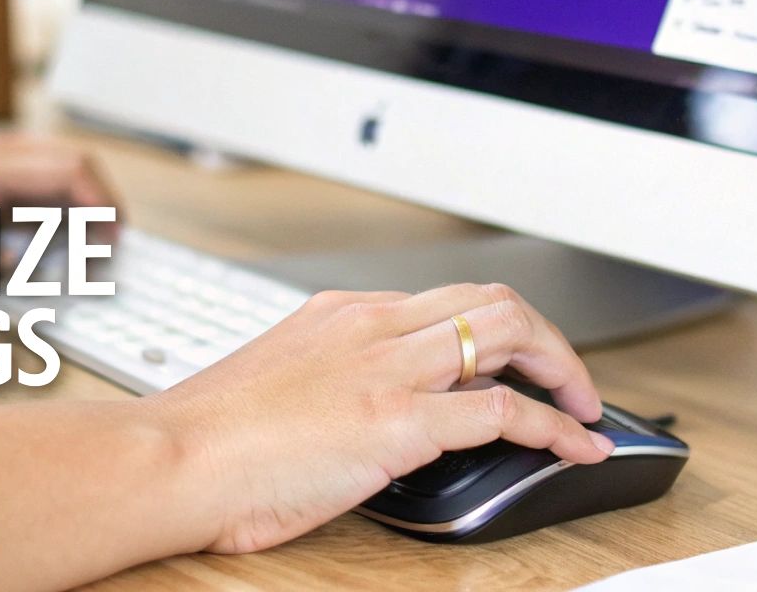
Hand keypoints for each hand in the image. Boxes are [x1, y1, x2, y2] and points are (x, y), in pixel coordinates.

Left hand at [0, 133, 122, 260]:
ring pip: (60, 173)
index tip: (111, 243)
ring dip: (83, 205)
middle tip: (112, 248)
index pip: (68, 171)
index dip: (101, 205)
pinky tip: (52, 242)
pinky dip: (58, 212)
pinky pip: (36, 189)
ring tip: (92, 247)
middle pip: (75, 164)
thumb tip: (16, 264)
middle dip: (103, 203)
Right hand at [0, 284, 609, 590]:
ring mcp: (390, 368)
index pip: (444, 300)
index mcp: (341, 314)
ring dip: (564, 367)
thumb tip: (357, 415)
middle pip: (493, 299)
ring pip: (512, 331)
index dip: (498, 326)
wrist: (169, 457)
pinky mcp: (401, 421)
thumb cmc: (203, 437)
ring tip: (586, 406)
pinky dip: (555, 428)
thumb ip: (327, 382)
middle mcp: (373, 326)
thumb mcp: (275, 384)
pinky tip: (574, 448)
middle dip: (548, 334)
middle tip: (569, 376)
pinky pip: (505, 412)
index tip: (517, 356)